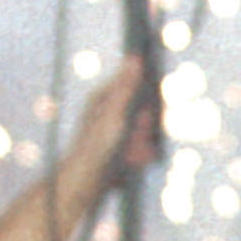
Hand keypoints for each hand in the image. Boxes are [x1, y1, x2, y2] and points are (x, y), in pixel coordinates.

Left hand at [71, 54, 159, 189]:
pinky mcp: (122, 148)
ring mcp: (117, 131)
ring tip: (130, 156)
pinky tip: (132, 163)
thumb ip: (126, 87)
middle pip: (145, 112)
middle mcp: (111, 111)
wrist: (86, 183)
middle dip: (145, 128)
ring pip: (146, 132)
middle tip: (134, 140)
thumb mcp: (115, 113)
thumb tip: (135, 57)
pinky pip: (143, 148)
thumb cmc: (97, 146)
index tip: (154, 109)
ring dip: (143, 145)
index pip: (136, 84)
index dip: (150, 97)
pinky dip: (140, 156)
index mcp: (104, 97)